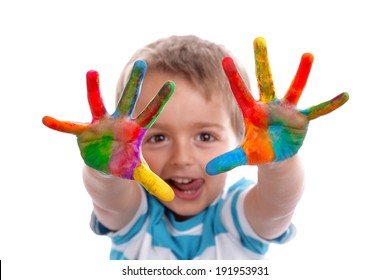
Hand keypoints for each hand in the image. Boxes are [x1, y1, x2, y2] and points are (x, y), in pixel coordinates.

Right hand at [42, 60, 174, 200]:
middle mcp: (119, 122)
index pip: (151, 114)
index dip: (160, 100)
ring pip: (98, 104)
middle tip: (142, 63)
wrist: (105, 166)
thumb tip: (171, 197)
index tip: (172, 84)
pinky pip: (71, 127)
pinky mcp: (85, 132)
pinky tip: (46, 120)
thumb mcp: (139, 174)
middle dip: (135, 82)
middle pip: (129, 100)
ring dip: (94, 89)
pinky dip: (60, 125)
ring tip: (92, 72)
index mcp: (135, 130)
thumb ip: (154, 183)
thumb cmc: (125, 164)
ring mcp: (101, 125)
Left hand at [206, 37, 348, 174]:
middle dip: (261, 61)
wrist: (277, 156)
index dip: (233, 78)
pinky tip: (345, 96)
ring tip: (307, 55)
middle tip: (258, 39)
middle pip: (265, 80)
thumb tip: (208, 169)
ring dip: (301, 73)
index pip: (240, 92)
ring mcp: (286, 111)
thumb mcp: (244, 156)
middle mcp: (269, 106)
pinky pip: (317, 111)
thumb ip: (228, 160)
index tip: (225, 60)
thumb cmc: (258, 151)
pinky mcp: (301, 120)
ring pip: (294, 89)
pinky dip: (329, 105)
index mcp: (252, 112)